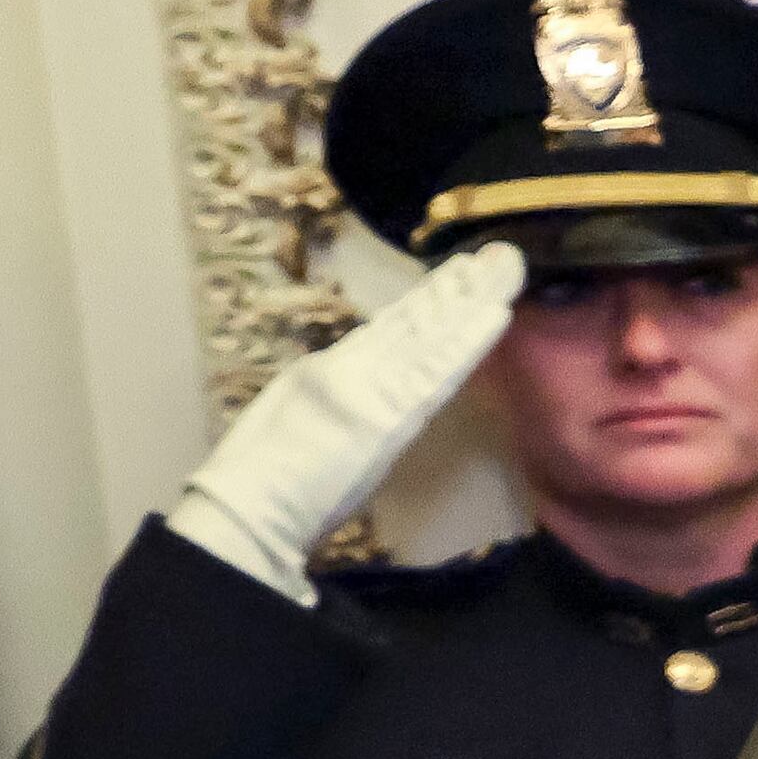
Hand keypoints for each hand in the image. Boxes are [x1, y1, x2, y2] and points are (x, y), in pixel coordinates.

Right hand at [162, 242, 526, 599]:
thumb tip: (351, 368)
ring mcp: (374, 386)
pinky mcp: (388, 412)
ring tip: (503, 266)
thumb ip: (330, 387)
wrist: (254, 504)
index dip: (429, 299)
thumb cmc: (263, 474)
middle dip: (459, 288)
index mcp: (334, 370)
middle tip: (500, 254)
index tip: (462, 273)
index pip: (393, 328)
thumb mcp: (293, 412)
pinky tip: (495, 316)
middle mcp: (357, 368)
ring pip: (432, 334)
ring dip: (470, 300)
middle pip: (418, 321)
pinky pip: (438, 372)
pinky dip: (467, 343)